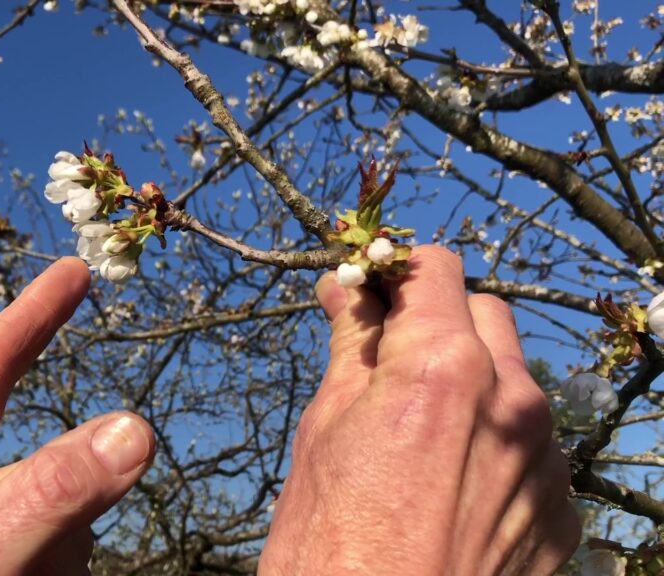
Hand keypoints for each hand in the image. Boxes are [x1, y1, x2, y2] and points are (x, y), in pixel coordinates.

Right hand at [259, 246, 580, 573]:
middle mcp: (514, 402)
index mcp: (444, 368)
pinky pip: (532, 446)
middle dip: (438, 325)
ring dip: (472, 384)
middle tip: (388, 363)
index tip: (373, 296)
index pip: (436, 270)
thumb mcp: (323, 432)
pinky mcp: (561, 513)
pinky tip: (450, 488)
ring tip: (418, 438)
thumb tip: (350, 292)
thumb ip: (353, 348)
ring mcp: (546, 461)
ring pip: (514, 380)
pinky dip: (496, 444)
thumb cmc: (326, 551)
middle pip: (484, 315)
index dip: (398, 275)